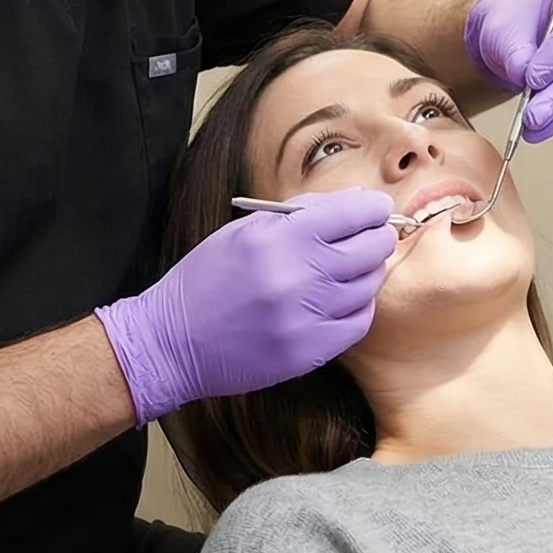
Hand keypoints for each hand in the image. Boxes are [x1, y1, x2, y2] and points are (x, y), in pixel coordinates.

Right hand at [95, 190, 396, 424]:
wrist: (173, 342)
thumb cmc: (208, 278)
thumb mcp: (246, 231)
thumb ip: (303, 212)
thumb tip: (357, 199)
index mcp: (279, 239)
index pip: (351, 213)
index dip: (373, 208)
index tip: (377, 208)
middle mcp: (297, 277)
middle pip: (369, 249)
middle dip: (378, 237)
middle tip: (374, 235)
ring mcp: (306, 318)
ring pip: (367, 287)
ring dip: (367, 272)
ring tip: (351, 267)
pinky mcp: (309, 352)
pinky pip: (357, 323)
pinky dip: (358, 307)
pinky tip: (342, 299)